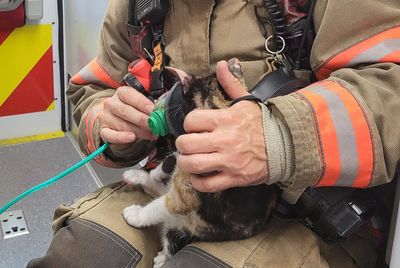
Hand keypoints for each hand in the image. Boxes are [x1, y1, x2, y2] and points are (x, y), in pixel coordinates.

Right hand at [95, 86, 155, 149]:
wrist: (107, 116)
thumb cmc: (127, 108)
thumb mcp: (136, 103)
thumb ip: (147, 106)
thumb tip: (159, 112)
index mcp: (121, 93)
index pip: (130, 95)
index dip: (142, 103)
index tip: (152, 110)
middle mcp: (111, 104)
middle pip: (126, 111)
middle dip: (142, 120)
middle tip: (154, 125)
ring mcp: (106, 118)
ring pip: (122, 125)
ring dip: (139, 131)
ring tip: (150, 134)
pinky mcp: (103, 131)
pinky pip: (111, 135)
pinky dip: (122, 137)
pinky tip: (131, 137)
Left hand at [175, 61, 267, 191]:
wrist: (286, 145)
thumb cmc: (263, 124)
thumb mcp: (247, 101)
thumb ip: (230, 83)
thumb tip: (221, 64)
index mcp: (225, 119)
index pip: (191, 121)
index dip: (189, 124)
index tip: (194, 127)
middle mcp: (224, 140)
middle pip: (186, 144)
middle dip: (182, 144)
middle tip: (187, 145)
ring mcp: (228, 161)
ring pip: (193, 164)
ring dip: (186, 163)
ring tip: (190, 159)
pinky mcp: (234, 178)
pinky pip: (207, 184)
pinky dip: (198, 182)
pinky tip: (198, 175)